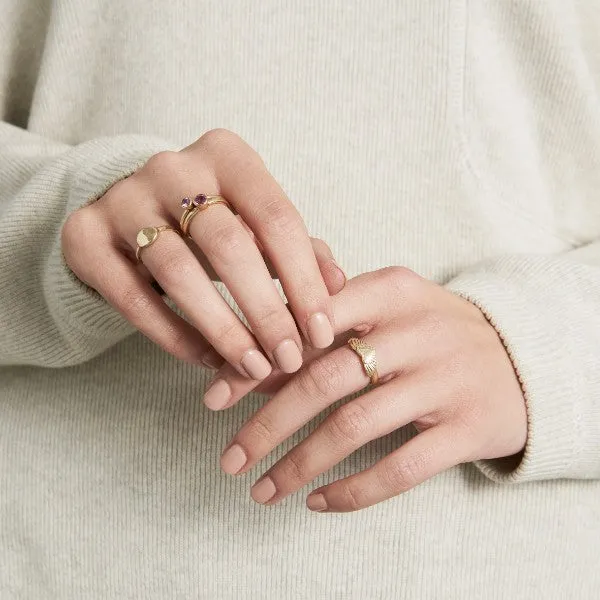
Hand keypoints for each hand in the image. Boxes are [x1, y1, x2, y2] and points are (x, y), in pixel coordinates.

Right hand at [62, 129, 343, 377]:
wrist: (127, 209)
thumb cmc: (209, 221)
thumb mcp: (256, 222)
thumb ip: (299, 248)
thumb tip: (338, 284)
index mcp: (227, 155)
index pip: (277, 218)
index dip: (304, 280)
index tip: (319, 332)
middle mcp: (172, 167)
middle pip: (229, 246)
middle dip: (266, 311)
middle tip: (289, 358)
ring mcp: (123, 198)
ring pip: (179, 273)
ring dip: (224, 330)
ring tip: (253, 368)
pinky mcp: (85, 236)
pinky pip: (134, 297)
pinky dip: (175, 336)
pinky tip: (206, 361)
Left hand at [215, 267, 527, 511]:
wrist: (521, 357)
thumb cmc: (433, 332)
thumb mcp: (386, 312)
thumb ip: (322, 330)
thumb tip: (248, 365)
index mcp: (389, 291)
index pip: (306, 324)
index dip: (255, 363)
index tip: (214, 399)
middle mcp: (416, 330)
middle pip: (322, 380)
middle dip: (266, 425)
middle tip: (229, 459)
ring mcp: (445, 379)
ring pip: (354, 427)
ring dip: (299, 464)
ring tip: (263, 490)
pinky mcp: (468, 427)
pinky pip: (400, 467)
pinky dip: (353, 490)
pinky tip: (319, 501)